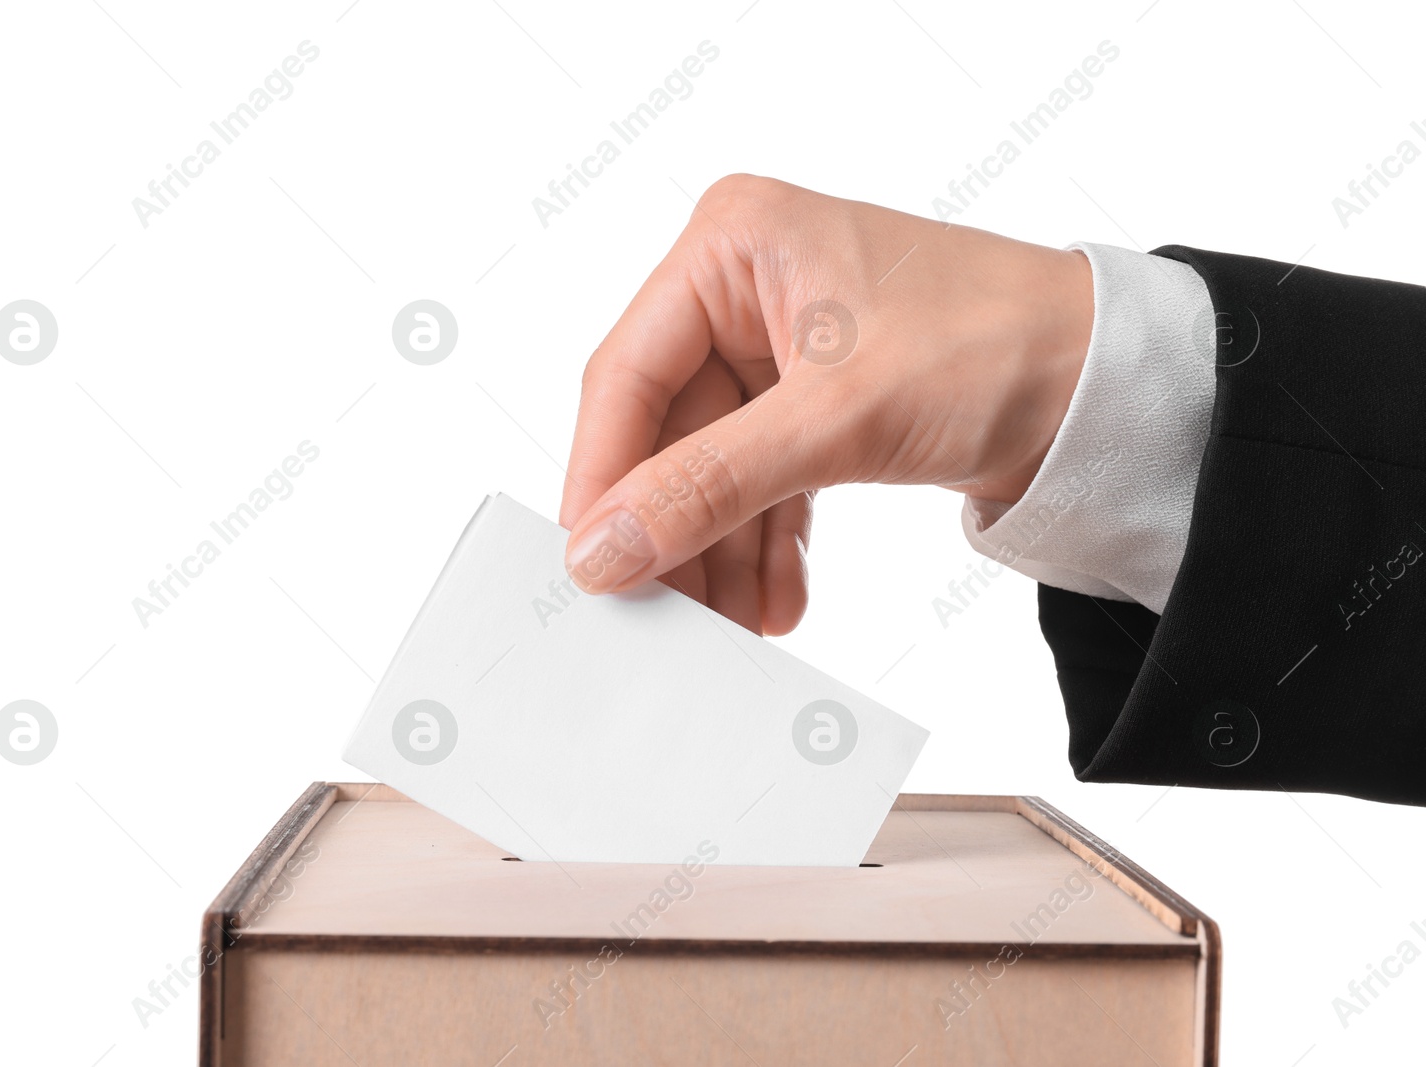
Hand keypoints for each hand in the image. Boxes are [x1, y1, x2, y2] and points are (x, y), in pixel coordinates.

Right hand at [560, 174, 1092, 634]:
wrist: (1112, 385)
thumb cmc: (999, 344)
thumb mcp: (836, 419)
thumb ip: (708, 486)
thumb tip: (603, 548)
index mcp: (734, 243)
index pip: (627, 372)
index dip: (602, 477)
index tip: (588, 564)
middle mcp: (745, 286)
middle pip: (668, 430)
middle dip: (674, 530)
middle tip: (663, 613)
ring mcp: (780, 346)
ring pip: (715, 467)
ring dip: (721, 551)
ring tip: (730, 627)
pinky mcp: (816, 401)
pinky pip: (765, 481)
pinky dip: (768, 542)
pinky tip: (776, 601)